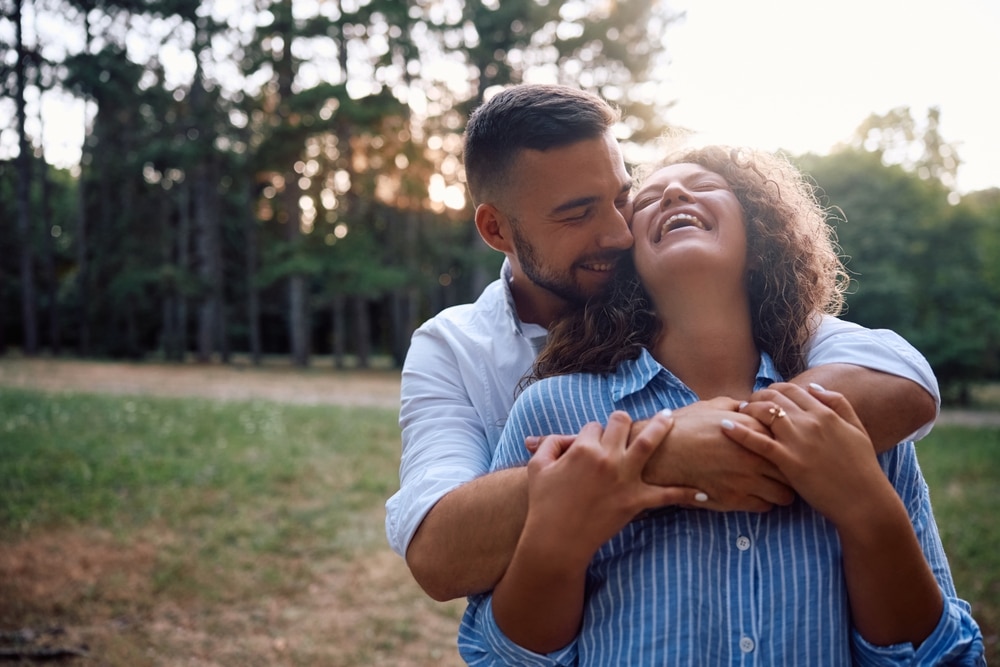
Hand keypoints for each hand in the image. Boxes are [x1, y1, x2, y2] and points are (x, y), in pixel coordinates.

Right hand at [524, 410, 705, 564]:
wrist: (556, 540)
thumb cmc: (544, 504)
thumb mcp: (538, 467)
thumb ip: (549, 444)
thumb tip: (563, 438)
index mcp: (584, 448)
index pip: (594, 426)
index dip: (592, 433)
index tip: (591, 441)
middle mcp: (608, 458)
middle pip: (621, 424)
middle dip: (622, 421)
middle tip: (627, 423)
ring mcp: (625, 479)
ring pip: (649, 443)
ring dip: (661, 427)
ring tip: (669, 419)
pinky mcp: (636, 501)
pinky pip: (667, 494)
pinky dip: (686, 493)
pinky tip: (703, 492)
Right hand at [640, 398, 794, 511]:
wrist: (661, 453)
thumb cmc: (685, 427)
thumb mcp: (712, 407)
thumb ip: (737, 407)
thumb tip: (749, 406)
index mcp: (754, 429)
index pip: (789, 438)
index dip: (790, 444)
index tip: (786, 446)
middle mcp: (756, 455)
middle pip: (793, 469)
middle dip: (792, 470)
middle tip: (786, 470)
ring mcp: (747, 480)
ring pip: (784, 494)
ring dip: (782, 490)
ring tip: (773, 485)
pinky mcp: (735, 500)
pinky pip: (765, 507)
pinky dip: (765, 502)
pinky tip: (756, 494)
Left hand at [726, 383, 892, 525]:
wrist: (864, 501)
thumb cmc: (861, 468)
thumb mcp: (856, 429)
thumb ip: (838, 404)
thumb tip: (813, 387)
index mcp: (826, 413)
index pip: (792, 389)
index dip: (774, 389)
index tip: (765, 396)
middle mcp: (811, 422)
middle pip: (775, 397)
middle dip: (757, 396)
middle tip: (747, 403)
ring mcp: (799, 441)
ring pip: (765, 413)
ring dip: (748, 408)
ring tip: (736, 413)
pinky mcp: (789, 462)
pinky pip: (758, 442)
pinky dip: (739, 432)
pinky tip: (725, 426)